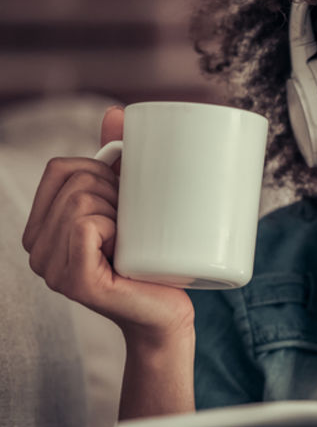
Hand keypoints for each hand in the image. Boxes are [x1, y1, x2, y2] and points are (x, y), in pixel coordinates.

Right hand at [21, 105, 194, 342]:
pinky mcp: (74, 282)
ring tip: (133, 240)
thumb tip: (114, 112)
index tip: (126, 198)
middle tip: (136, 225)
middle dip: (118, 190)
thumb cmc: (153, 259)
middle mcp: (38, 248)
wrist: (169, 314)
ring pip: (82, 200)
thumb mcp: (133, 202)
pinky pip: (86, 226)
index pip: (60, 167)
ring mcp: (51, 268)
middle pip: (76, 180)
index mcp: (44, 227)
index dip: (102, 170)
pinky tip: (124, 250)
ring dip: (121, 210)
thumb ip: (117, 160)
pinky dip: (113, 228)